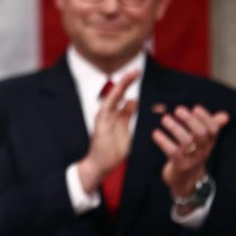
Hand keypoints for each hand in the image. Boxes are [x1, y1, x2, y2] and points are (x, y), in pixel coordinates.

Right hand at [77, 70, 138, 192]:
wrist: (99, 165)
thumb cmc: (111, 150)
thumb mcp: (124, 130)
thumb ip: (126, 116)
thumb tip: (133, 100)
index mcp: (113, 115)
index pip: (122, 96)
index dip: (128, 84)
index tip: (137, 73)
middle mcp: (106, 114)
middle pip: (116, 94)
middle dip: (125, 82)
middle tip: (135, 70)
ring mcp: (102, 119)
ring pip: (111, 99)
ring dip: (120, 88)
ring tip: (128, 76)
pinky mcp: (100, 126)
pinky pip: (106, 110)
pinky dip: (112, 100)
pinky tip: (120, 92)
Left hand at [152, 104, 227, 199]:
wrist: (186, 182)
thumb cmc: (193, 155)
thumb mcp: (203, 143)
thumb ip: (211, 127)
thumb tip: (225, 115)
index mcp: (209, 143)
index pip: (213, 130)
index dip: (206, 118)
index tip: (196, 108)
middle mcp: (202, 151)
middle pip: (201, 134)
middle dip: (190, 120)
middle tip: (178, 110)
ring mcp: (191, 159)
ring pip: (186, 141)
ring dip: (175, 127)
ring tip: (165, 119)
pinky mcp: (180, 166)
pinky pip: (172, 152)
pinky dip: (163, 141)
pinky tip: (156, 133)